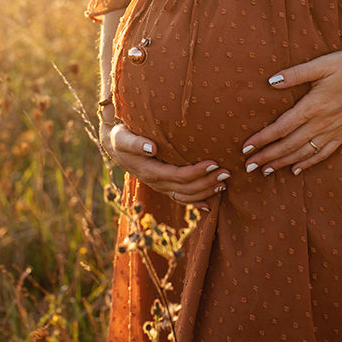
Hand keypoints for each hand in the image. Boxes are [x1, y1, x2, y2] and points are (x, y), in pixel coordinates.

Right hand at [100, 122, 229, 209]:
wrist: (115, 147)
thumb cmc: (121, 137)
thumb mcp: (123, 137)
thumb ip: (135, 143)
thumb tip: (151, 148)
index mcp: (150, 171)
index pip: (178, 176)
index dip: (197, 172)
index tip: (214, 163)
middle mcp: (157, 183)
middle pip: (186, 188)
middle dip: (208, 182)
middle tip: (226, 173)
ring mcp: (161, 187)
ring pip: (186, 196)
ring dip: (206, 192)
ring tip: (224, 184)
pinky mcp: (164, 186)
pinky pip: (181, 199)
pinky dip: (196, 202)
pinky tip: (210, 204)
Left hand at [240, 49, 341, 175]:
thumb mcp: (322, 64)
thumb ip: (296, 74)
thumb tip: (271, 82)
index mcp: (314, 106)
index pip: (281, 128)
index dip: (262, 139)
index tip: (246, 147)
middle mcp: (322, 123)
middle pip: (289, 145)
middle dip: (267, 157)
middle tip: (248, 166)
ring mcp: (334, 131)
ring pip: (303, 153)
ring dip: (282, 163)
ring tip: (265, 171)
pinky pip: (323, 154)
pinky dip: (307, 163)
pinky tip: (295, 170)